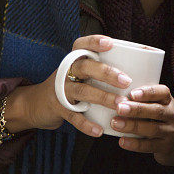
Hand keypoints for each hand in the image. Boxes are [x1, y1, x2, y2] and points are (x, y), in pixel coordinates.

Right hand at [4, 35, 132, 136]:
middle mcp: (66, 72)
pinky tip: (99, 130)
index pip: (81, 45)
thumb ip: (98, 69)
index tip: (110, 43)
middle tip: (126, 81)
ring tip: (120, 105)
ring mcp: (60, 90)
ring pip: (82, 91)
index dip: (94, 42)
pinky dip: (86, 124)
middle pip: (85, 66)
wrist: (35, 104)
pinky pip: (73, 116)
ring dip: (102, 98)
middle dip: (106, 73)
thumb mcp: (77, 73)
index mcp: (73, 60)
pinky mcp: (57, 108)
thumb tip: (137, 67)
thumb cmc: (68, 85)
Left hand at [111, 84, 173, 167]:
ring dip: (133, 125)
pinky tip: (122, 141)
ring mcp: (171, 132)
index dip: (148, 92)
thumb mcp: (158, 106)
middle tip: (119, 108)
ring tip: (116, 123)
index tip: (132, 93)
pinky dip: (135, 144)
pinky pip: (150, 146)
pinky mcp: (166, 147)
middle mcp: (172, 115)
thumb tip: (118, 96)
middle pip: (156, 111)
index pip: (162, 92)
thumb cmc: (161, 121)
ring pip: (153, 128)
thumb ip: (143, 101)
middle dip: (137, 109)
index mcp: (168, 101)